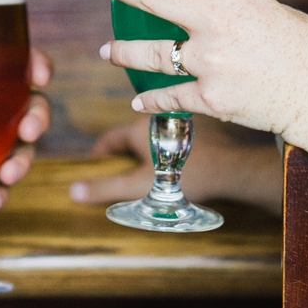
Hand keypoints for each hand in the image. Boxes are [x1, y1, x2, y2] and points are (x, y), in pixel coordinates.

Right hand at [69, 118, 285, 213]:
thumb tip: (75, 192)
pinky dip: (168, 142)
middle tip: (120, 167)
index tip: (96, 163)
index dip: (101, 152)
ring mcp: (180, 118)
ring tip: (147, 165)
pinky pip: (174, 132)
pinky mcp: (200, 124)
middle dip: (124, 147)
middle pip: (132, 131)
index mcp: (139, 126)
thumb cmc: (189, 175)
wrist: (233, 168)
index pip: (110, 138)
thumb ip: (108, 188)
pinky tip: (175, 159)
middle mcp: (158, 115)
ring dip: (148, 143)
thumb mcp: (141, 186)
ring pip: (155, 129)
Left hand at [95, 0, 307, 157]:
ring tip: (108, 51)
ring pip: (148, 53)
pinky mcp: (209, 99)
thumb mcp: (268, 8)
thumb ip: (231, 5)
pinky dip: (150, 100)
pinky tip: (138, 101)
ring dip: (122, 51)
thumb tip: (200, 5)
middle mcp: (214, 23)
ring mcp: (208, 62)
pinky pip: (168, 97)